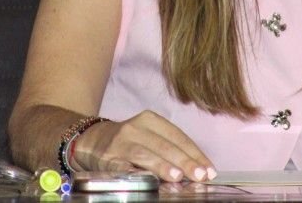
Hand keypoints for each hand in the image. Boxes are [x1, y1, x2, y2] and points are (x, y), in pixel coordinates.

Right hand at [71, 110, 216, 182]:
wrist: (92, 141)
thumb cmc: (130, 142)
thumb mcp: (150, 137)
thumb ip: (171, 149)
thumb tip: (199, 169)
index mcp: (150, 120)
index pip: (178, 137)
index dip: (195, 153)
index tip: (209, 170)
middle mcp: (136, 127)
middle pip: (164, 145)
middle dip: (185, 161)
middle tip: (199, 175)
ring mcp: (121, 143)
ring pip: (145, 154)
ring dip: (163, 166)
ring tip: (178, 177)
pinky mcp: (109, 159)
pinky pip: (124, 167)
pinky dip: (137, 173)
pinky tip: (148, 180)